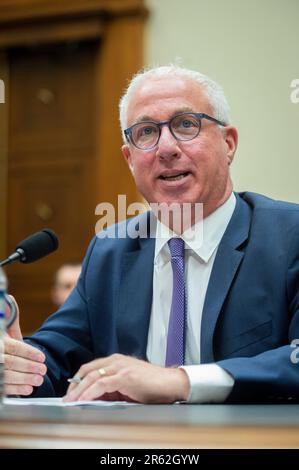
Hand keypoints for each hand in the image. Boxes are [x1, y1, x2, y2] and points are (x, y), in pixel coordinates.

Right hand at [4, 296, 46, 395]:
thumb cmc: (2, 344)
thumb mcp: (5, 331)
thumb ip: (10, 319)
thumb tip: (10, 298)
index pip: (13, 347)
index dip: (28, 352)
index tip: (42, 357)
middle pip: (9, 362)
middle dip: (28, 366)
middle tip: (43, 370)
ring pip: (6, 375)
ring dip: (24, 378)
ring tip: (39, 379)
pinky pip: (2, 388)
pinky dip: (16, 389)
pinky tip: (28, 389)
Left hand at [63, 353, 189, 403]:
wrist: (170, 383)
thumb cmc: (152, 386)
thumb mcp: (127, 385)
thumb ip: (112, 387)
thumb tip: (94, 397)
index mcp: (116, 360)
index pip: (90, 367)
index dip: (78, 379)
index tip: (70, 391)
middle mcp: (116, 361)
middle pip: (88, 371)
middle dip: (74, 385)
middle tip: (66, 398)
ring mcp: (121, 367)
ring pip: (93, 376)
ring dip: (79, 390)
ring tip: (71, 401)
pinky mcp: (125, 377)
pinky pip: (102, 384)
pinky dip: (90, 392)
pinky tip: (84, 400)